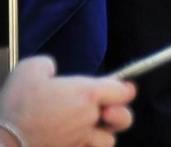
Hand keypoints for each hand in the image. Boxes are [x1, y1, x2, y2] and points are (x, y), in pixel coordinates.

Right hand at [0, 55, 135, 146]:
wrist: (2, 142)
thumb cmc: (17, 106)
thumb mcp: (30, 69)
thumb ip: (48, 64)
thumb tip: (52, 70)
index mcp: (87, 94)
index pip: (124, 91)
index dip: (122, 88)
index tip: (114, 87)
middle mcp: (89, 118)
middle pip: (124, 118)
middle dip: (119, 113)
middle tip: (105, 111)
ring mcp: (80, 140)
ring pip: (108, 140)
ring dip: (101, 134)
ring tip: (86, 128)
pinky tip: (74, 141)